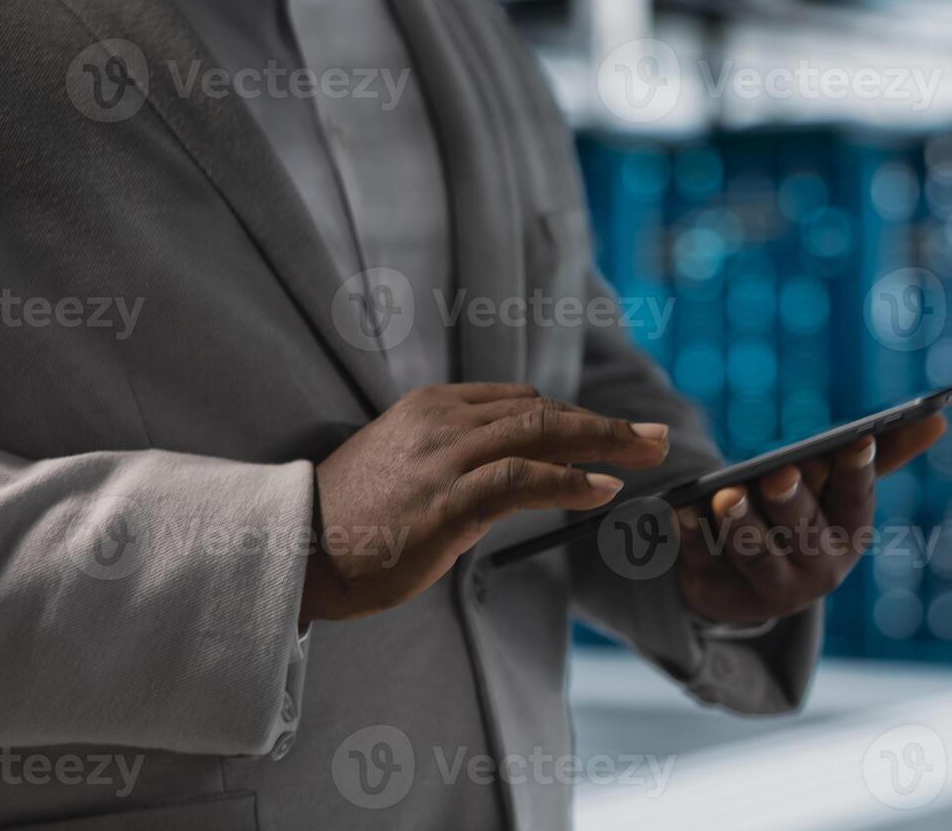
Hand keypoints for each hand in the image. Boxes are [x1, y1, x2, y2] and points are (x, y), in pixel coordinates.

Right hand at [300, 382, 669, 621]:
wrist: (298, 550)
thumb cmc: (355, 520)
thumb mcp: (409, 470)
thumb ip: (460, 460)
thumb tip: (518, 478)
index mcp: (433, 407)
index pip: (520, 401)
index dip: (571, 419)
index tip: (607, 437)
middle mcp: (443, 421)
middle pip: (542, 410)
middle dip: (605, 424)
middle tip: (653, 437)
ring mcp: (446, 456)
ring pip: (542, 432)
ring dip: (605, 440)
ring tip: (648, 453)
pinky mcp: (449, 498)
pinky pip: (523, 478)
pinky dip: (570, 481)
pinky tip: (602, 488)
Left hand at [674, 415, 946, 625]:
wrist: (748, 584)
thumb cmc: (804, 517)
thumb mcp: (838, 488)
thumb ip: (883, 455)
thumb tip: (939, 418)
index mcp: (849, 536)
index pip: (856, 502)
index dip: (857, 473)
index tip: (855, 441)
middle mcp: (816, 569)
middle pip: (803, 531)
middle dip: (791, 502)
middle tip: (777, 474)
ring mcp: (768, 589)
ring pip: (755, 555)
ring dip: (741, 525)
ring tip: (726, 495)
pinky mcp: (720, 595)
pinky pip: (705, 565)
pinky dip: (691, 540)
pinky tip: (679, 513)